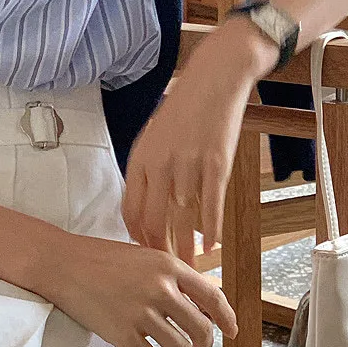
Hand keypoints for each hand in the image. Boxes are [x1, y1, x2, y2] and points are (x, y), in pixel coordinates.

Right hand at [55, 230, 236, 346]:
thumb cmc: (101, 258)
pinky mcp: (122, 334)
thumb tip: (200, 304)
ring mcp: (141, 312)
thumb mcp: (144, 256)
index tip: (232, 332)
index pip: (213, 296)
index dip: (227, 318)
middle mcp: (160, 288)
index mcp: (168, 266)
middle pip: (201, 329)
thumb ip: (170, 276)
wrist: (62, 263)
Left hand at [123, 17, 271, 258]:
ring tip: (190, 266)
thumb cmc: (184, 106)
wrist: (215, 78)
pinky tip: (211, 246)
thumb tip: (148, 204)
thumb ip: (149, 168)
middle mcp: (161, 163)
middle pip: (153, 221)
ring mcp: (189, 165)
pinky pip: (211, 207)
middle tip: (167, 268)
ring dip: (186, 247)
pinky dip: (211, 231)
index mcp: (141, 156)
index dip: (136, 237)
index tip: (144, 252)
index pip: (130, 210)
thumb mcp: (155, 134)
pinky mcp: (217, 165)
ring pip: (183, 220)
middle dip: (159, 250)